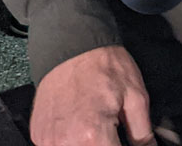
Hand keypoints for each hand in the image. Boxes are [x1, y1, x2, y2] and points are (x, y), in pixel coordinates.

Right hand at [30, 46, 155, 145]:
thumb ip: (142, 132)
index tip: (127, 140)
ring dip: (89, 144)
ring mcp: (48, 142)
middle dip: (107, 144)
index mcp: (93, 136)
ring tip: (97, 123)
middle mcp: (66, 144)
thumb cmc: (105, 66)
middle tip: (113, 130)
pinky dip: (71, 141)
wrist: (73, 46)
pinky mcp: (39, 137)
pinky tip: (80, 124)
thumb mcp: (136, 96)